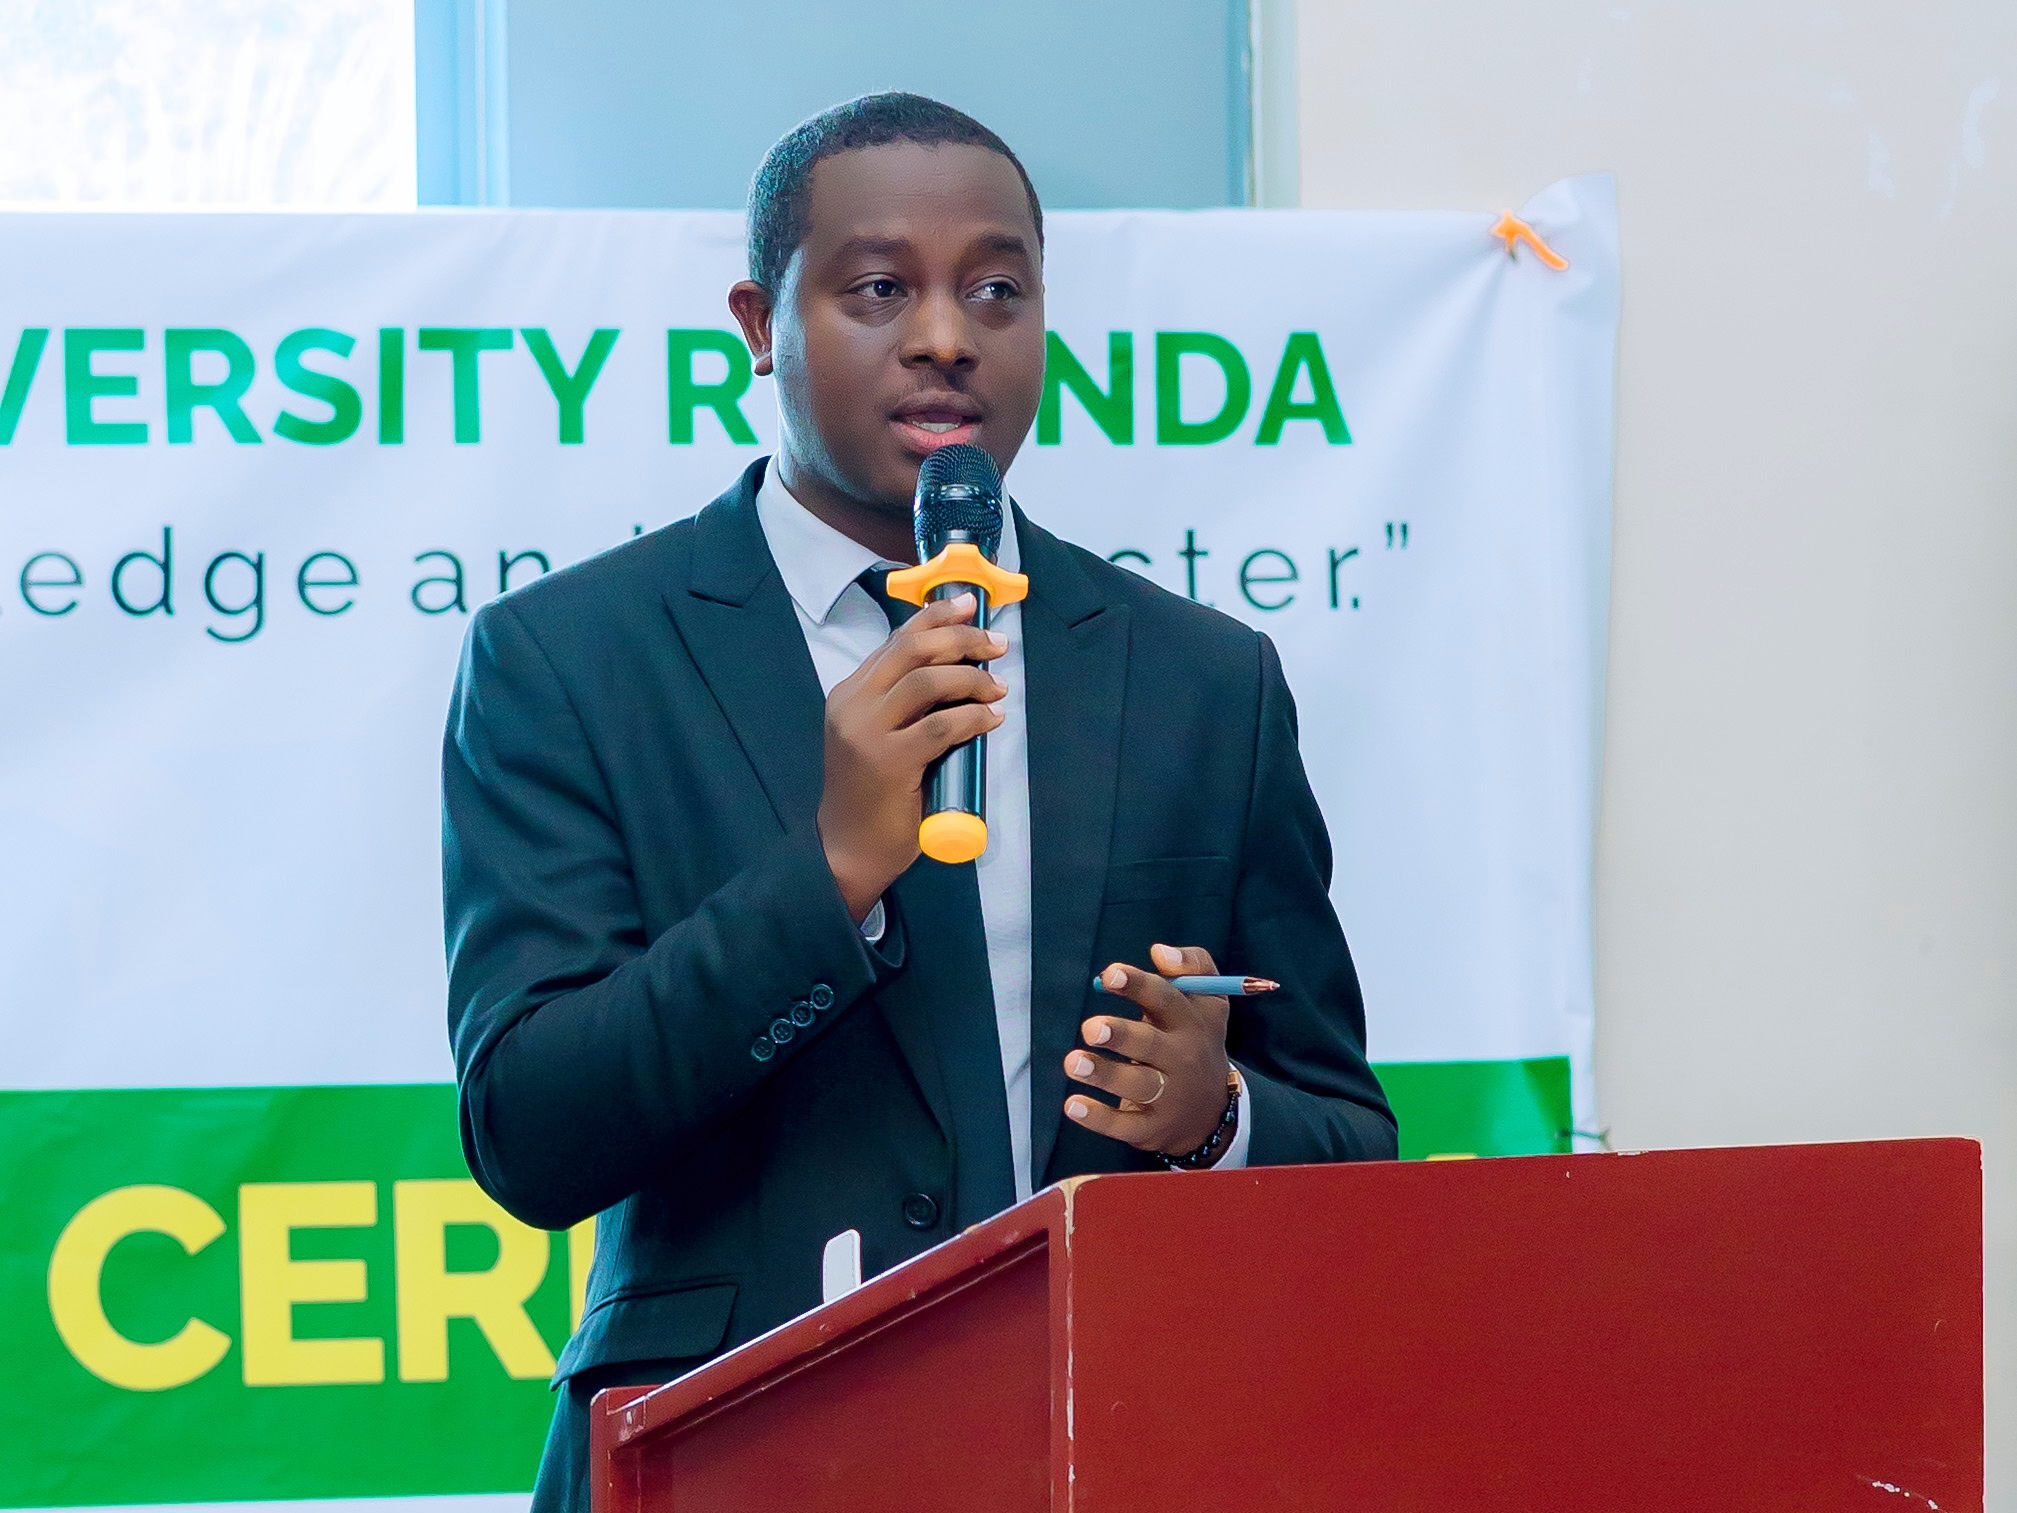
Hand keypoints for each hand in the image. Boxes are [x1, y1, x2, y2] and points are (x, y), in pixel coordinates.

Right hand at [818, 591, 1006, 920]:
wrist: (847, 849)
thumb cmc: (870, 796)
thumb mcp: (877, 737)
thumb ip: (903, 705)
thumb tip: (958, 671)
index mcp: (849, 693)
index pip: (895, 640)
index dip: (935, 617)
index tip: (969, 605)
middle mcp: (853, 704)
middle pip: (912, 649)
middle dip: (961, 638)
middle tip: (996, 644)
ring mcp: (867, 732)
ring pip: (928, 681)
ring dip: (972, 677)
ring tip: (998, 687)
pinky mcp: (889, 762)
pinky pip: (942, 725)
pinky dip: (974, 716)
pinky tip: (992, 718)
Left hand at [1064, 943, 1232, 1155]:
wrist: (1212, 1111)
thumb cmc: (1195, 1040)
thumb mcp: (1208, 1000)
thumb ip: (1191, 964)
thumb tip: (1159, 952)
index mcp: (1191, 1022)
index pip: (1166, 999)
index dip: (1138, 986)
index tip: (1110, 974)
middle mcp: (1183, 1058)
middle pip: (1151, 1044)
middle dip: (1120, 1035)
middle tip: (1091, 1027)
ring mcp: (1170, 1096)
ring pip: (1138, 1084)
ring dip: (1104, 1074)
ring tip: (1073, 1061)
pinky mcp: (1153, 1128)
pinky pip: (1125, 1125)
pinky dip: (1098, 1118)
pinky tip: (1073, 1105)